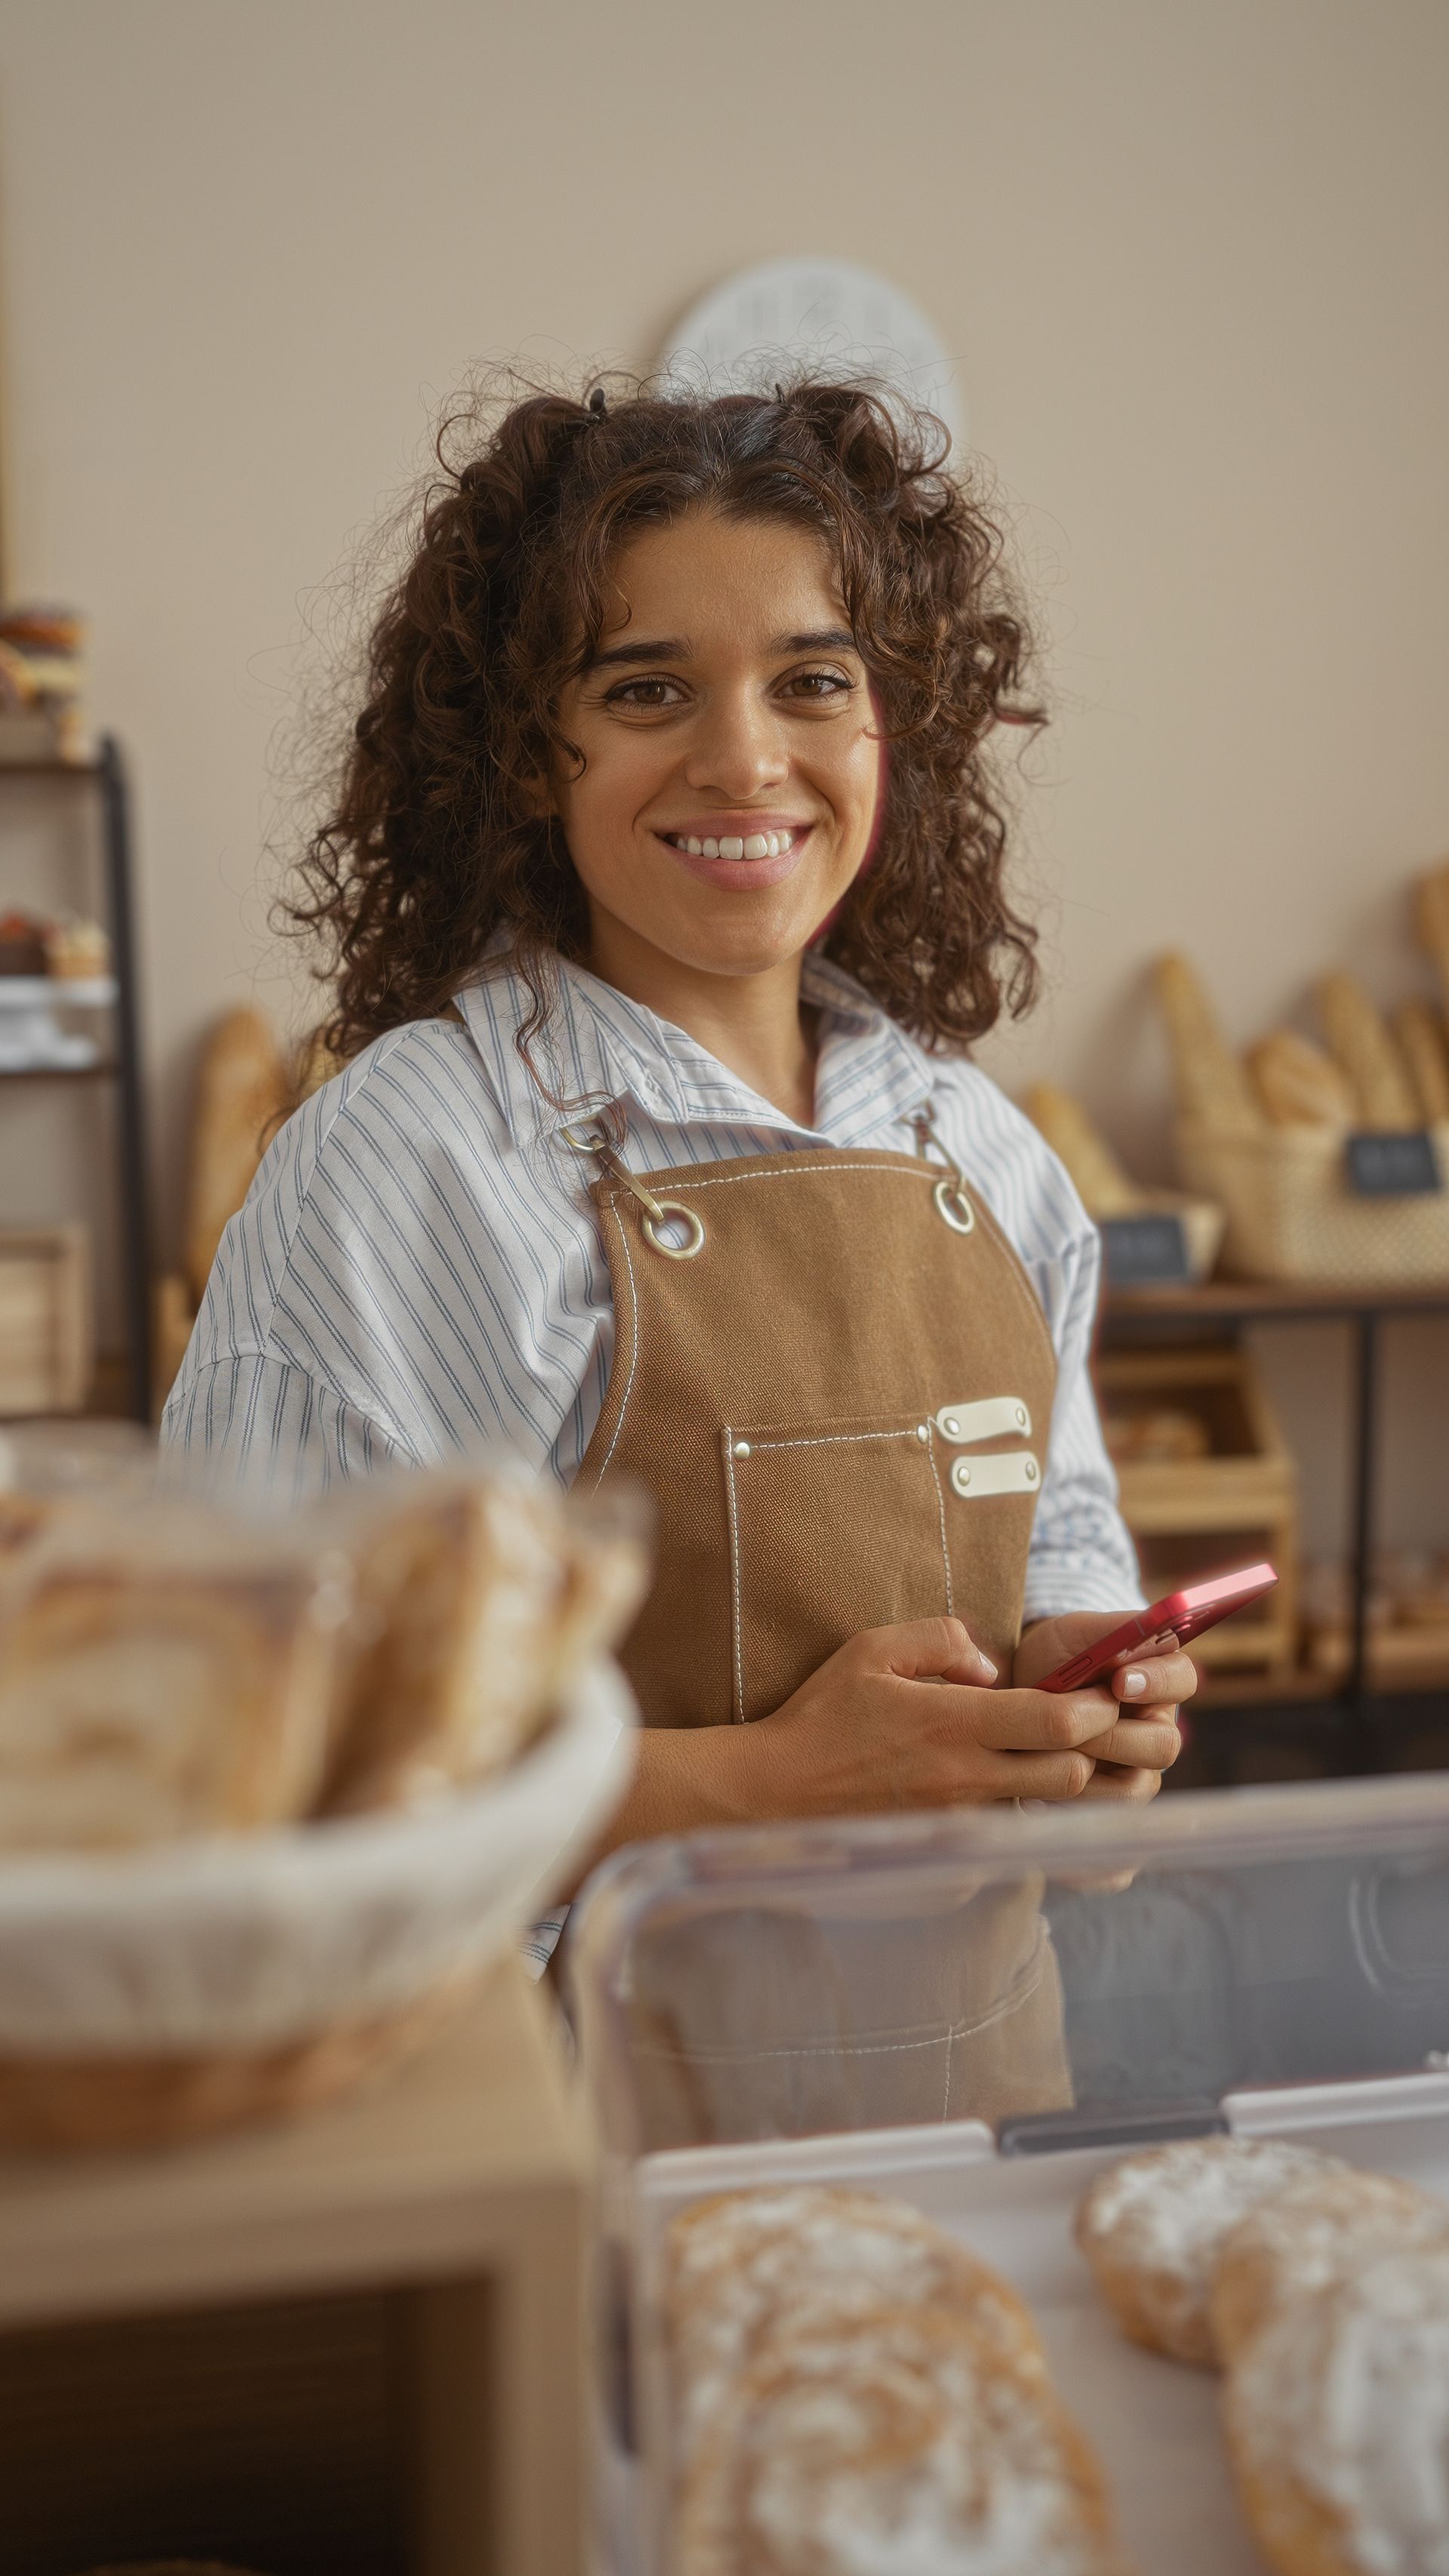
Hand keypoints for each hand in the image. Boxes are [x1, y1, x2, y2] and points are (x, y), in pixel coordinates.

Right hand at [743, 1616, 1152, 1820]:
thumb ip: (940, 1640)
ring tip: (1050, 1753)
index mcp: (953, 1722)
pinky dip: (1021, 1810)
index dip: (1095, 1709)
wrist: (774, 1794)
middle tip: (1087, 1725)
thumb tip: (992, 1665)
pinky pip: (1008, 1830)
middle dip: (1091, 1750)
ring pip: (1044, 1806)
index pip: (1056, 1723)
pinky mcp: (948, 1847)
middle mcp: (965, 1776)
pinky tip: (1005, 1786)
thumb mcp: (871, 1650)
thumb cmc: (821, 1716)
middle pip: (1071, 1775)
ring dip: (1062, 1781)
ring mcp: (959, 1818)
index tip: (1100, 1693)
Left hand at [1012, 1611, 1192, 1806]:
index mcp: (1160, 1677)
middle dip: (1114, 1735)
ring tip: (1049, 1746)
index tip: (1120, 1680)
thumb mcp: (1077, 1632)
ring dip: (1090, 1763)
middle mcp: (1157, 1725)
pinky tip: (1044, 1776)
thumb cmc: (1057, 1653)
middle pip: (1164, 1744)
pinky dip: (1076, 1794)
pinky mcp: (1114, 1795)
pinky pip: (1108, 1807)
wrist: (1020, 1688)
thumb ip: (1115, 1629)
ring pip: (1138, 1783)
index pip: (1181, 1678)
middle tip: (1072, 1723)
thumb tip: (1152, 1625)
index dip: (1157, 1681)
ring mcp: (1138, 1764)